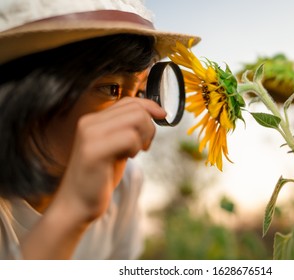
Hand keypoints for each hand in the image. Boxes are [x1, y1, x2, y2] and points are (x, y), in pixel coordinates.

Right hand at [54, 97, 165, 221]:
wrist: (76, 204)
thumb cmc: (99, 177)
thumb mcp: (116, 147)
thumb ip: (127, 129)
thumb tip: (153, 113)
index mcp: (94, 120)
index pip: (128, 101)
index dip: (150, 106)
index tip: (163, 116)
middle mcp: (89, 122)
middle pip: (136, 109)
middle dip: (149, 127)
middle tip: (143, 146)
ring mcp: (90, 135)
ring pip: (136, 119)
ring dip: (144, 137)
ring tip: (134, 152)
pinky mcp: (93, 151)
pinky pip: (129, 137)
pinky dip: (135, 148)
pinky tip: (127, 158)